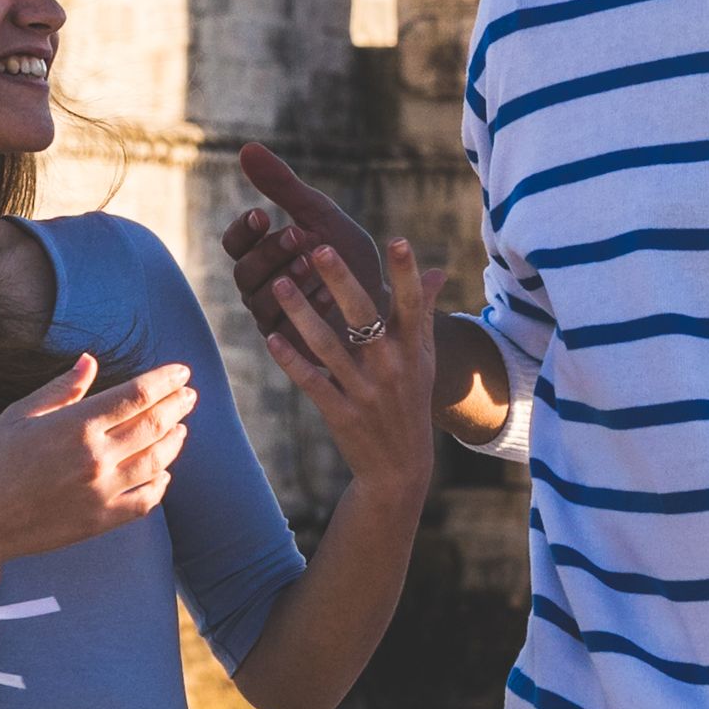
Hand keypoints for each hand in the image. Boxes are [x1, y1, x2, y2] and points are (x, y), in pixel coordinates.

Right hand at [0, 351, 189, 568]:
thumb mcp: (19, 414)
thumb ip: (61, 388)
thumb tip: (90, 361)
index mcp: (76, 425)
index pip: (137, 395)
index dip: (164, 380)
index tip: (180, 372)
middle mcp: (96, 458)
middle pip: (154, 425)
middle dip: (177, 405)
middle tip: (189, 395)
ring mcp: (102, 492)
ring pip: (157, 461)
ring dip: (175, 440)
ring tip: (180, 427)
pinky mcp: (101, 521)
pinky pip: (146, 501)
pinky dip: (161, 484)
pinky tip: (163, 472)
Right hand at [225, 139, 392, 342]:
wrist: (386, 302)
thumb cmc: (349, 258)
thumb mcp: (320, 216)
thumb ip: (284, 186)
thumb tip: (247, 147)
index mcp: (264, 257)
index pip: (234, 243)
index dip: (243, 230)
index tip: (263, 214)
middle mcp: (262, 289)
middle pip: (243, 272)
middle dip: (269, 253)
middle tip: (298, 237)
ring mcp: (274, 319)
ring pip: (259, 302)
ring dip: (284, 279)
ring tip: (311, 264)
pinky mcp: (293, 346)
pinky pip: (284, 330)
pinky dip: (304, 308)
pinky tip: (326, 294)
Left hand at [243, 238, 442, 507]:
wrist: (400, 468)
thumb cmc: (410, 401)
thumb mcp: (424, 360)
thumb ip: (425, 313)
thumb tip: (438, 270)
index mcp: (412, 350)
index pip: (411, 305)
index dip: (406, 274)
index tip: (397, 240)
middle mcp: (391, 368)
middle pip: (365, 318)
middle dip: (342, 282)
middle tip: (317, 247)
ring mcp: (365, 392)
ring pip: (329, 347)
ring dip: (302, 314)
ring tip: (278, 283)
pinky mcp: (340, 413)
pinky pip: (312, 381)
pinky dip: (291, 360)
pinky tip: (271, 337)